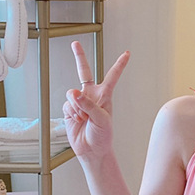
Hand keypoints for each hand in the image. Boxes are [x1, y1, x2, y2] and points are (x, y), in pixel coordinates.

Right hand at [62, 41, 129, 160]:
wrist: (92, 150)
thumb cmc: (103, 136)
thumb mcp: (101, 119)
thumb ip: (88, 105)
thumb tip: (74, 93)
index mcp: (104, 96)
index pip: (112, 76)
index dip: (119, 65)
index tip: (127, 53)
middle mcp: (91, 95)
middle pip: (84, 71)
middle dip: (79, 57)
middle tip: (75, 44)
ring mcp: (80, 102)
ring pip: (72, 93)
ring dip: (77, 107)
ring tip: (84, 118)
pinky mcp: (70, 109)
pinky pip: (67, 105)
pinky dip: (71, 113)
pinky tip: (77, 120)